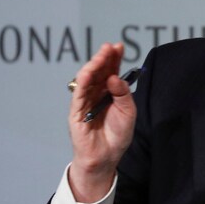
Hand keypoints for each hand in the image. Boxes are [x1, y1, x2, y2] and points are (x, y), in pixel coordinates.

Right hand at [67, 43, 135, 201]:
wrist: (107, 157)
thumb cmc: (118, 135)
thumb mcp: (128, 112)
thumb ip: (123, 94)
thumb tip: (114, 77)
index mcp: (110, 93)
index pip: (111, 71)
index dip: (114, 59)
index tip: (119, 47)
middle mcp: (97, 94)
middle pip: (99, 72)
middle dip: (104, 58)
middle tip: (111, 47)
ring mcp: (85, 101)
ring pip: (88, 79)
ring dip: (94, 65)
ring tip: (102, 55)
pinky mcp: (76, 111)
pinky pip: (78, 94)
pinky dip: (82, 82)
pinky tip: (88, 72)